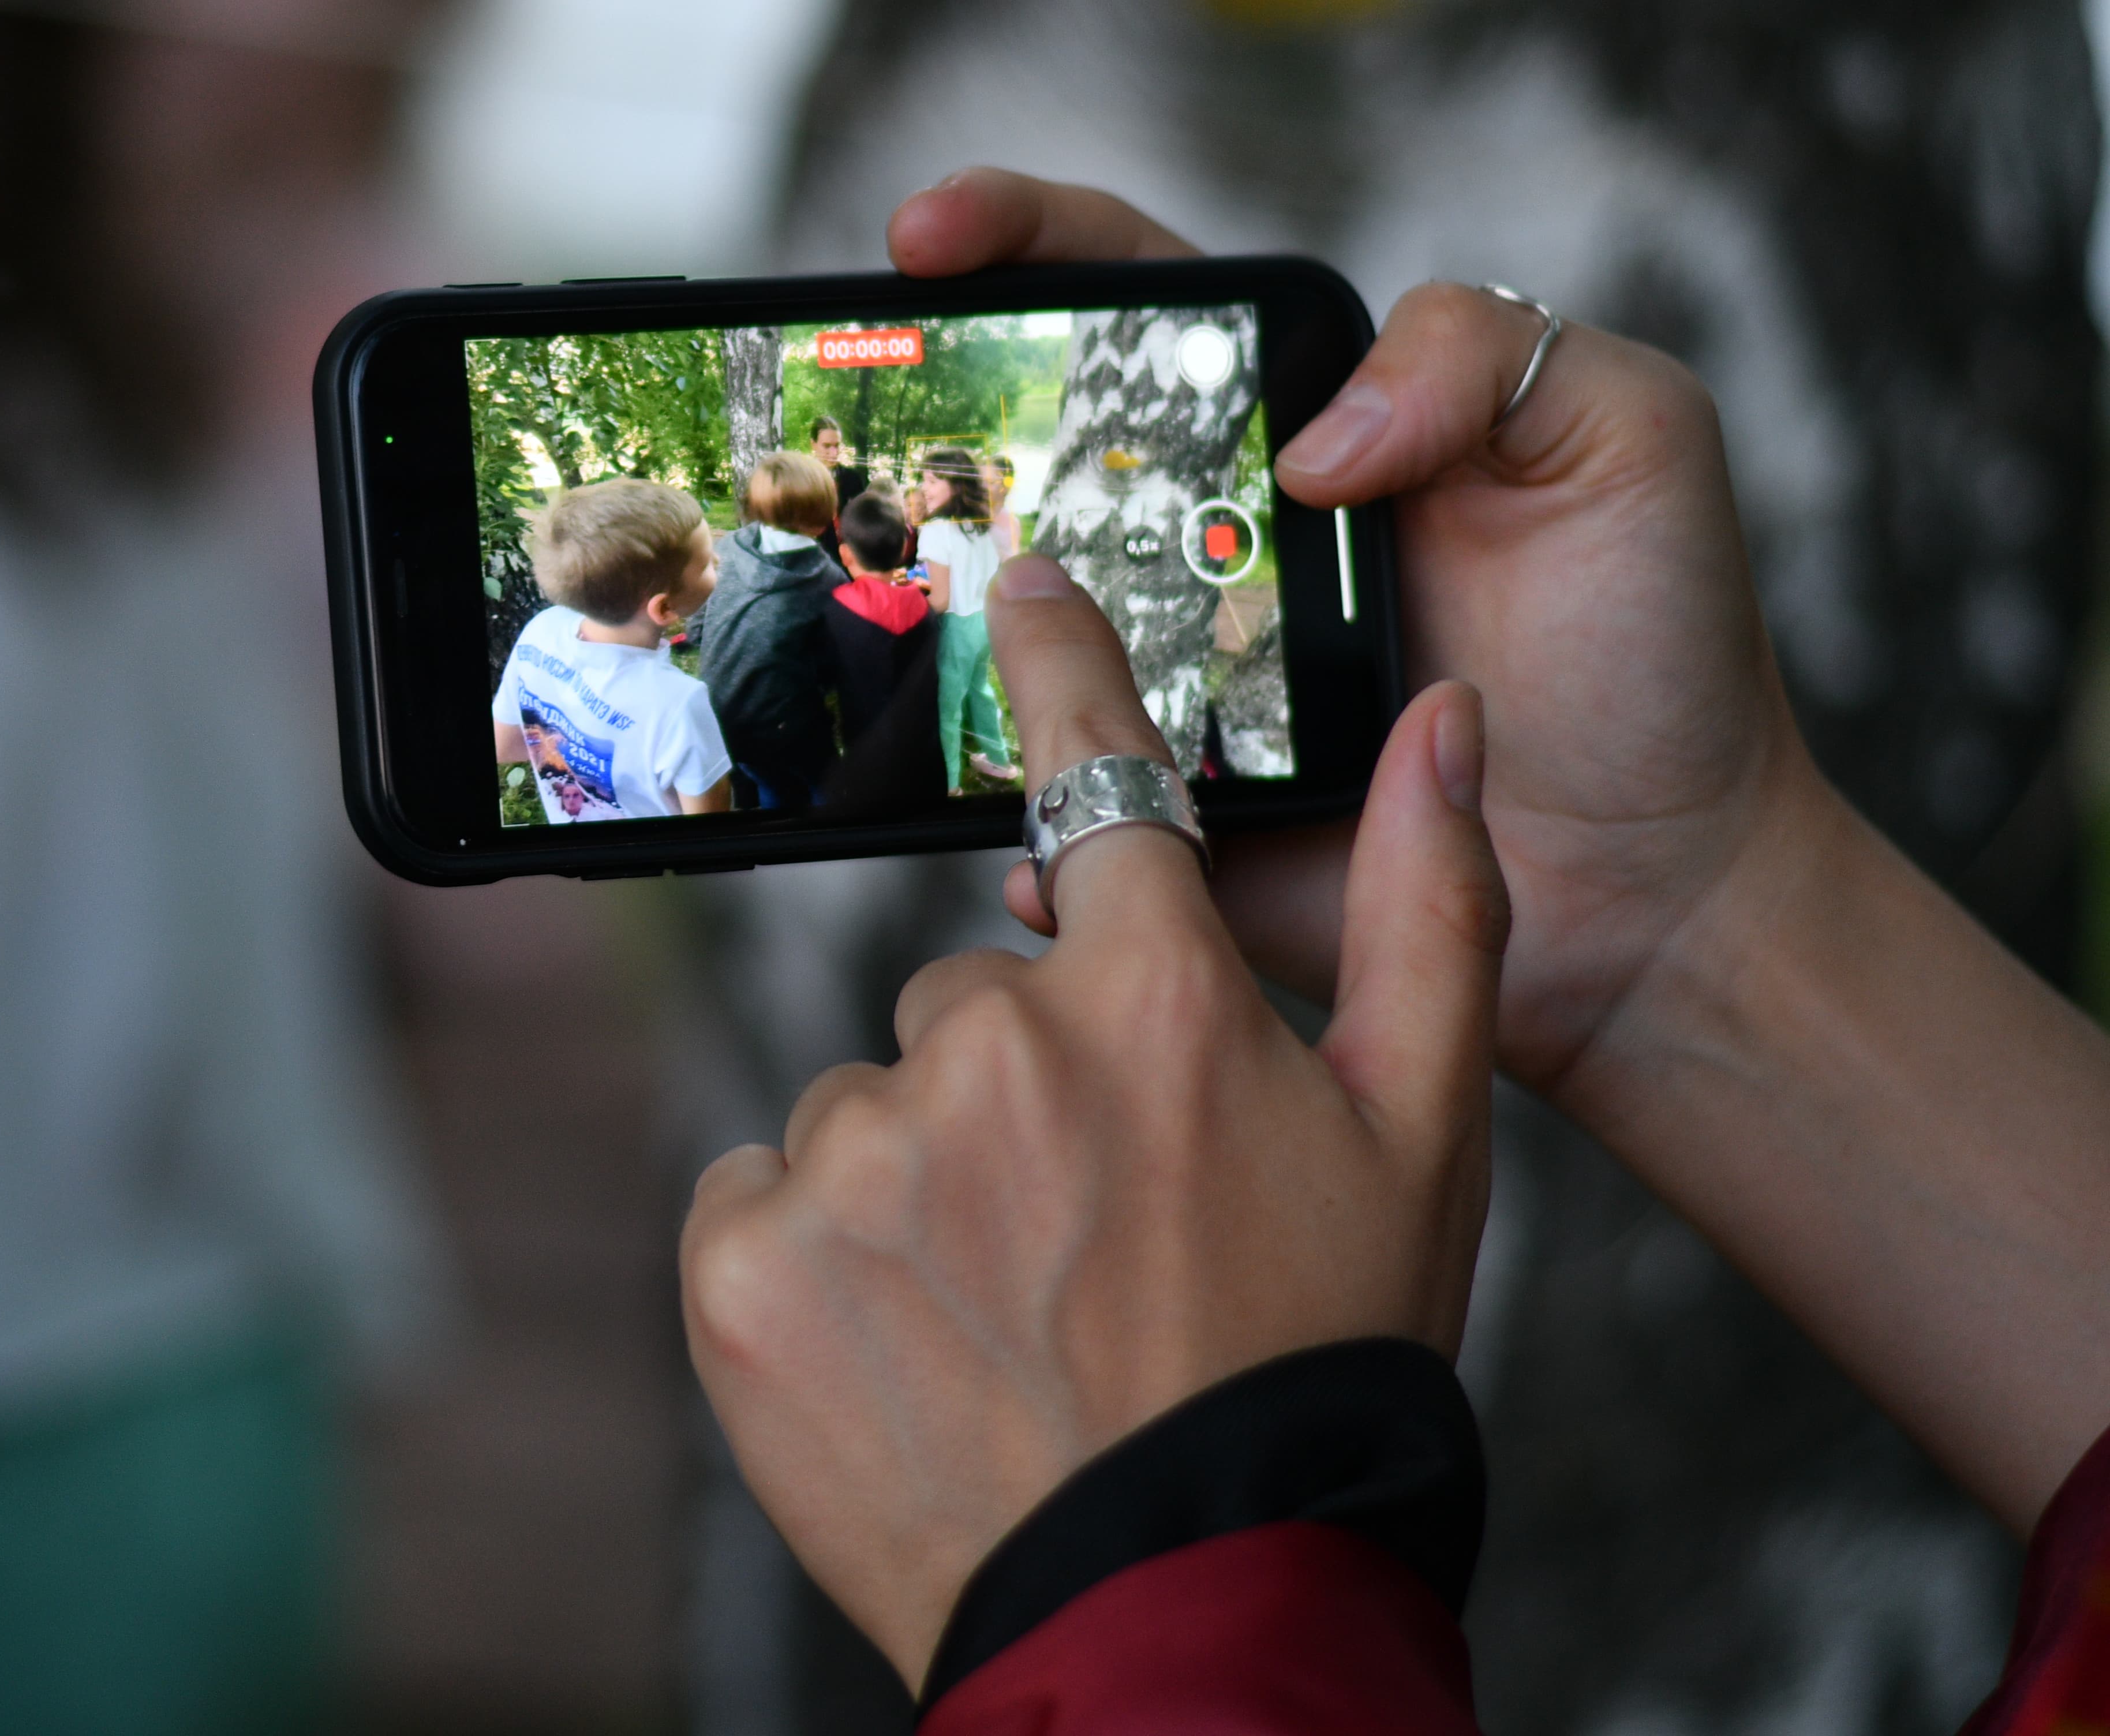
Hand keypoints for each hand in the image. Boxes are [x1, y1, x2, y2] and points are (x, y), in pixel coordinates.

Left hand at [679, 552, 1506, 1691]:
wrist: (1187, 1603)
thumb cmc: (1313, 1367)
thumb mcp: (1425, 1139)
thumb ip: (1431, 909)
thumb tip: (1446, 722)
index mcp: (1153, 1000)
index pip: (1093, 768)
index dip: (1056, 665)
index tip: (1015, 584)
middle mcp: (988, 1049)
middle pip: (967, 1000)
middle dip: (1017, 1090)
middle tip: (1091, 1233)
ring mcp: (852, 1155)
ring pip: (864, 1106)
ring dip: (919, 1185)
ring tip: (1009, 1313)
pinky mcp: (742, 1258)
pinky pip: (761, 1194)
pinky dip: (815, 1259)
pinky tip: (909, 1345)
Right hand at [893, 168, 1822, 1093]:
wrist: (1664, 888)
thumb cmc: (1659, 652)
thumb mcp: (1626, 433)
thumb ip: (1481, 356)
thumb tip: (1309, 445)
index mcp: (1299, 420)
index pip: (1131, 288)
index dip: (1018, 237)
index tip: (925, 239)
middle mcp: (1210, 534)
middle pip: (1026, 441)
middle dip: (919, 409)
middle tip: (848, 397)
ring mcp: (1173, 670)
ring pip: (1007, 618)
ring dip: (941, 608)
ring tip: (896, 598)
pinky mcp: (1166, 806)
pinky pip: (1050, 797)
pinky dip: (1016, 811)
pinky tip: (1019, 818)